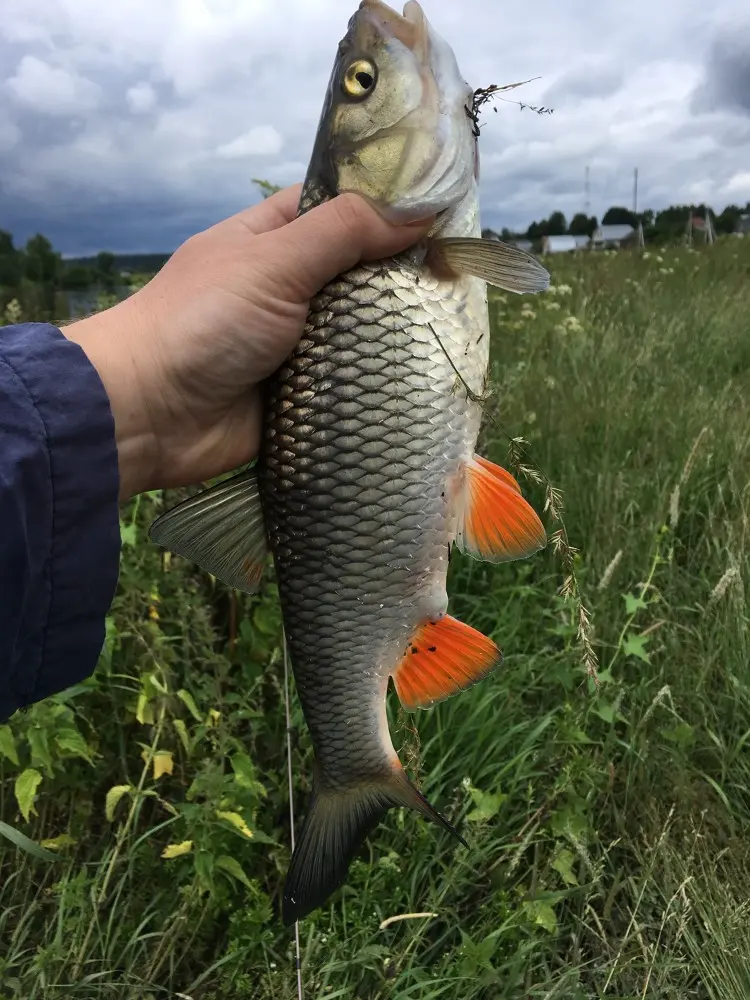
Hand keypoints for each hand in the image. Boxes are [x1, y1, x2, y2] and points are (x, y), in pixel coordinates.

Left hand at [63, 185, 432, 499]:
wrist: (149, 415)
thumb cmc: (203, 321)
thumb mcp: (274, 262)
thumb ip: (343, 233)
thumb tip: (418, 211)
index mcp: (270, 241)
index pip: (335, 209)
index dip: (382, 208)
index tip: (441, 213)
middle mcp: (284, 289)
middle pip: (354, 276)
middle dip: (398, 280)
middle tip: (459, 279)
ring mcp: (292, 345)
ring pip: (356, 333)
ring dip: (392, 337)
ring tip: (454, 330)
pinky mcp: (299, 396)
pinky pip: (347, 385)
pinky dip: (374, 385)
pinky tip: (423, 380)